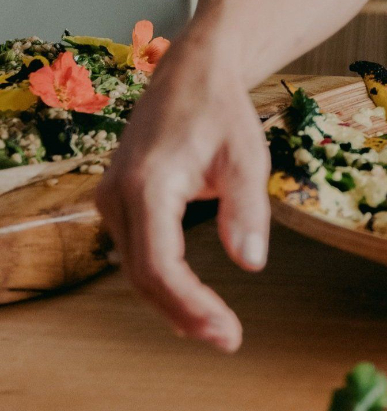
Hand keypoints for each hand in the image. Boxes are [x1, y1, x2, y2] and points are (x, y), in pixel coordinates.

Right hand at [96, 45, 269, 349]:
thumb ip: (247, 209)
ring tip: (215, 327)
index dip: (190, 306)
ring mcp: (111, 198)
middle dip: (184, 312)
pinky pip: (137, 250)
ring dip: (172, 301)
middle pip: (143, 275)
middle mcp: (117, 195)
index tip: (226, 331)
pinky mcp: (117, 200)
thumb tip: (251, 263)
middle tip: (228, 338)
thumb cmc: (221, 109)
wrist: (192, 72)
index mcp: (147, 183)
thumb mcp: (248, 155)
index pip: (159, 265)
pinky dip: (162, 278)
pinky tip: (190, 299)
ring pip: (136, 267)